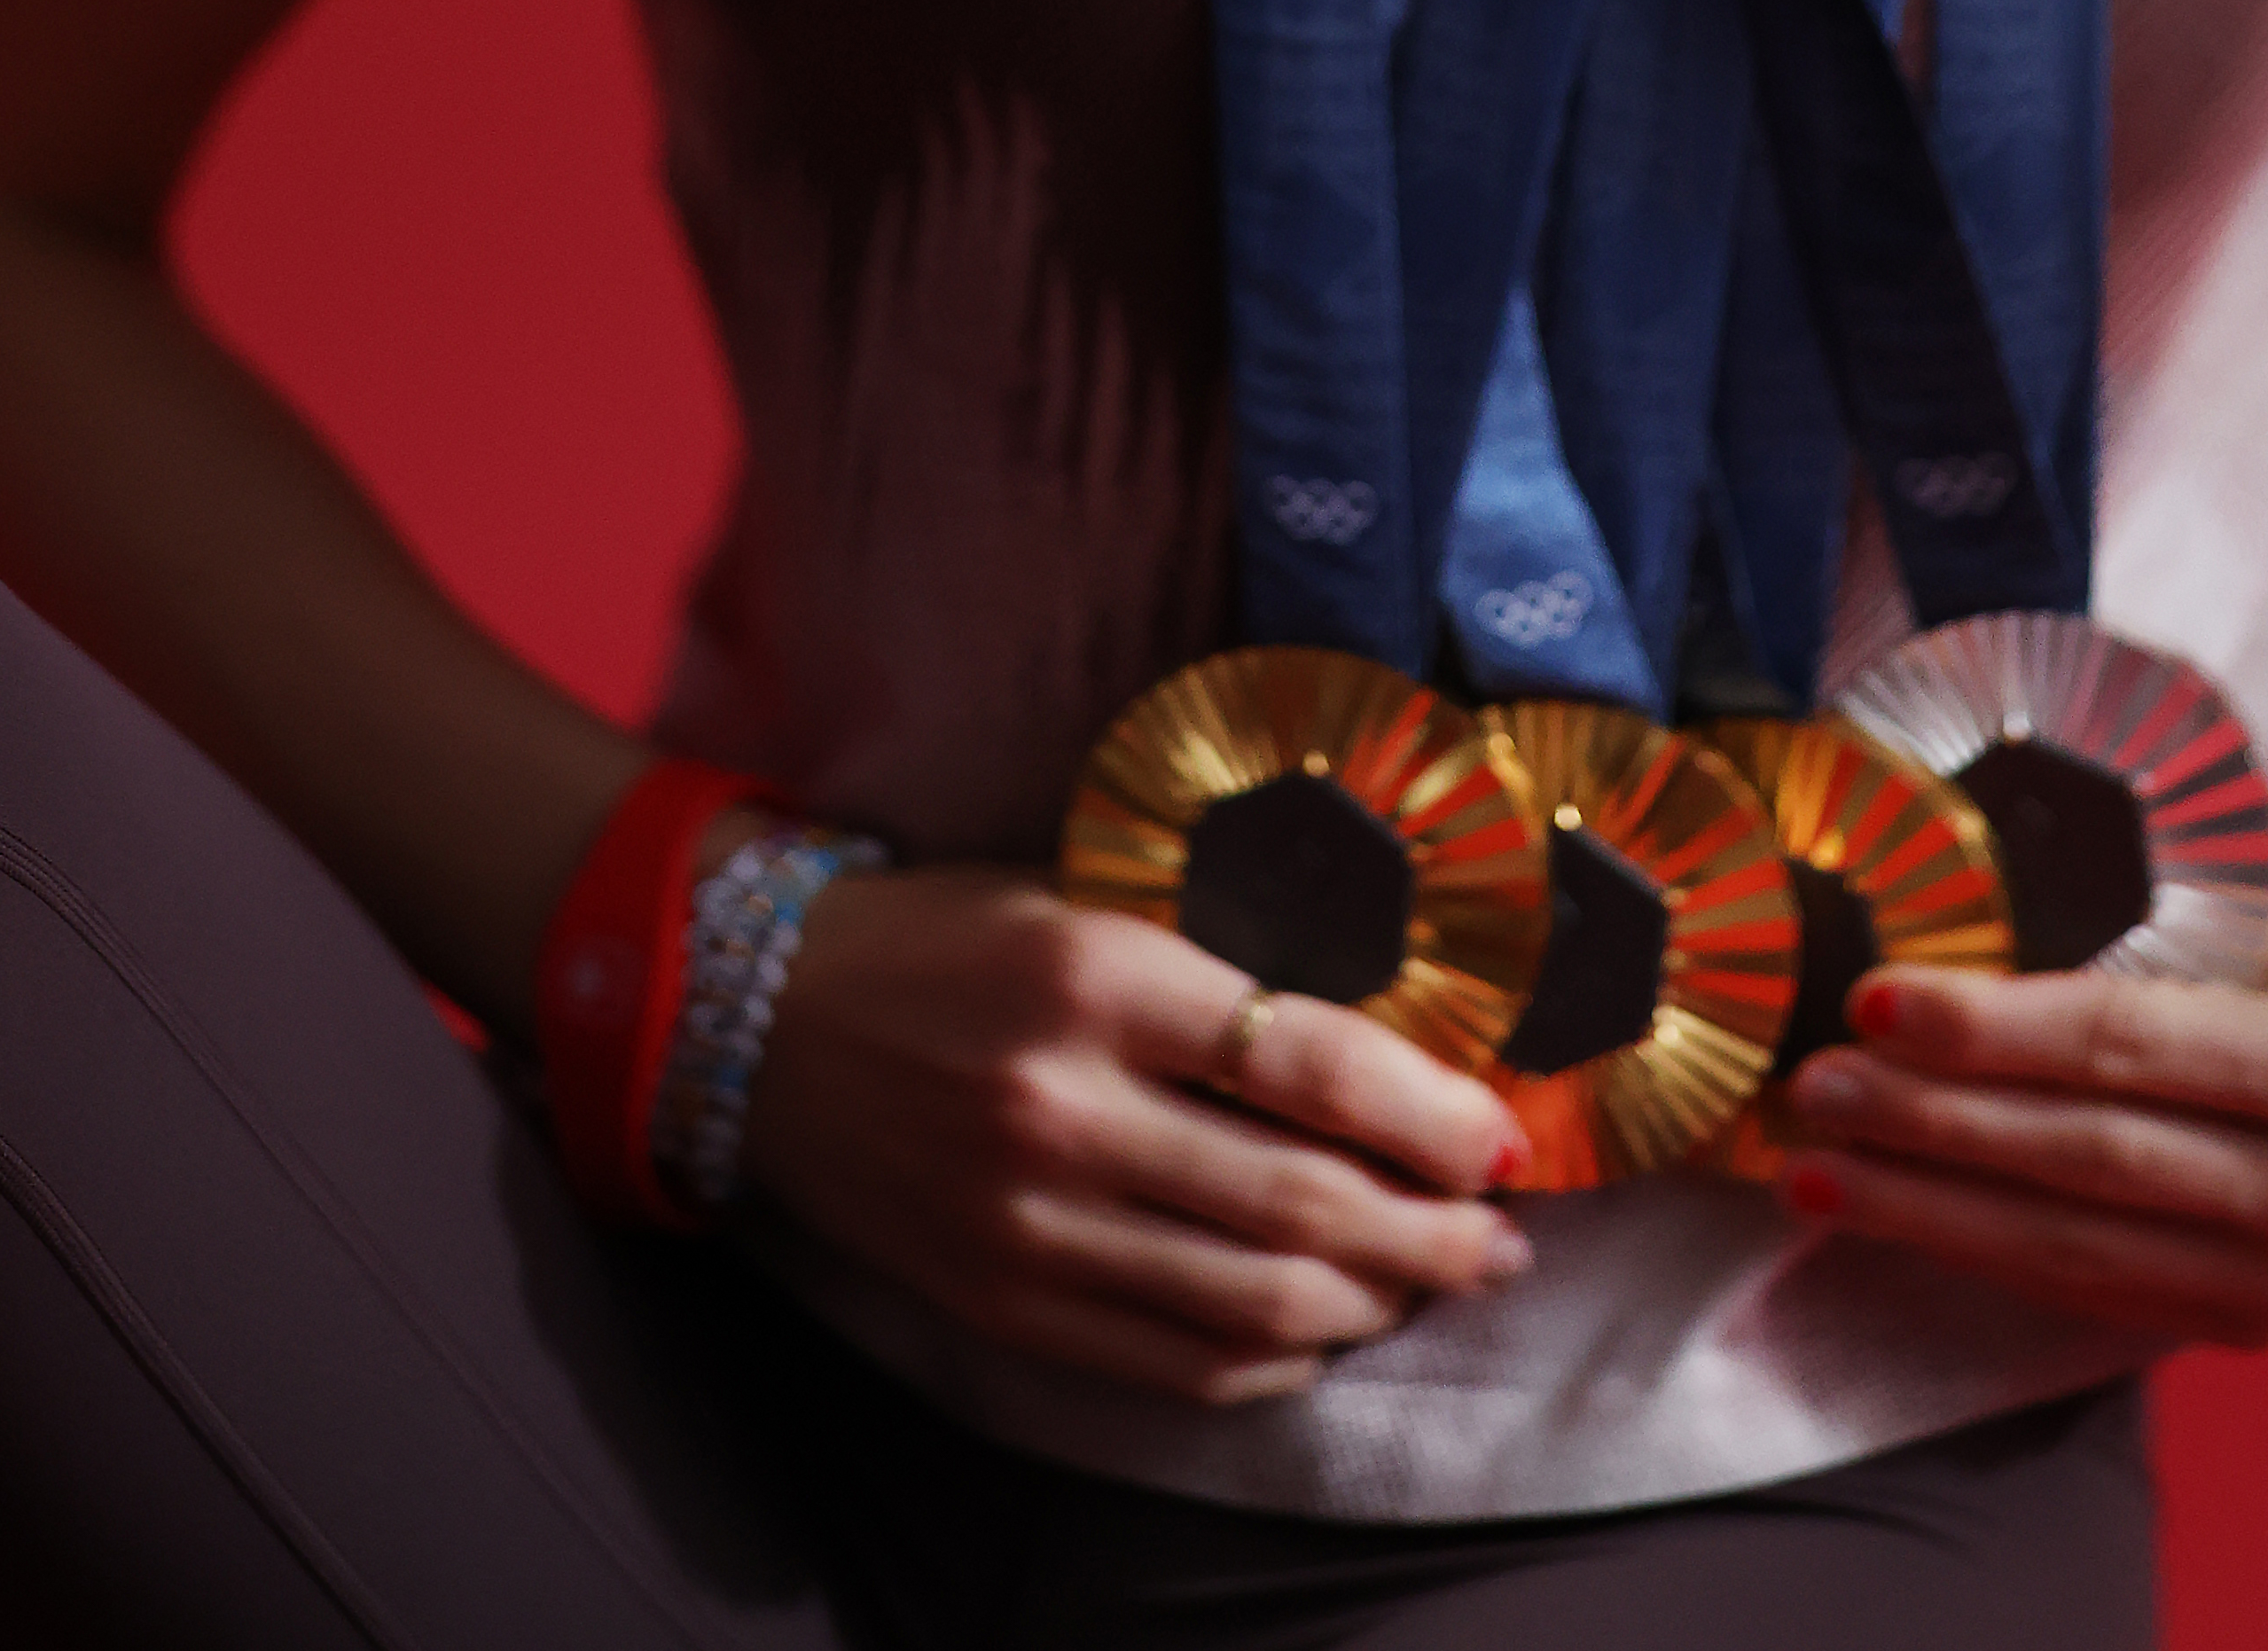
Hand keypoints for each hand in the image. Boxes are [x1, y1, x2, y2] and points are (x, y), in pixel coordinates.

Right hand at [740, 862, 1533, 1406]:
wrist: (760, 1019)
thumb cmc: (947, 939)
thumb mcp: (1082, 901)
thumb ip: (1214, 968)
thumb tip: (1384, 1043)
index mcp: (1096, 977)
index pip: (1309, 1064)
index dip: (1430, 1114)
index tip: (1507, 1135)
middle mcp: (1065, 1109)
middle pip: (1300, 1202)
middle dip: (1432, 1230)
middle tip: (1504, 1233)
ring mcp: (1029, 1225)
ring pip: (1251, 1304)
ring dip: (1372, 1303)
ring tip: (1437, 1281)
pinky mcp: (1000, 1305)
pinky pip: (1172, 1365)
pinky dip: (1270, 1361)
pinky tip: (1322, 1331)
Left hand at [1772, 796, 2267, 1346]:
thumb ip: (2146, 950)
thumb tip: (1957, 950)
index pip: (2125, 1052)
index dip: (1989, 1032)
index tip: (1874, 1003)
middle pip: (2088, 1163)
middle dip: (1930, 1130)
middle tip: (1810, 1092)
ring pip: (2083, 1248)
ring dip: (1936, 1211)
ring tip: (1823, 1170)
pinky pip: (2115, 1290)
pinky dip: (2001, 1256)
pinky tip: (1914, 1219)